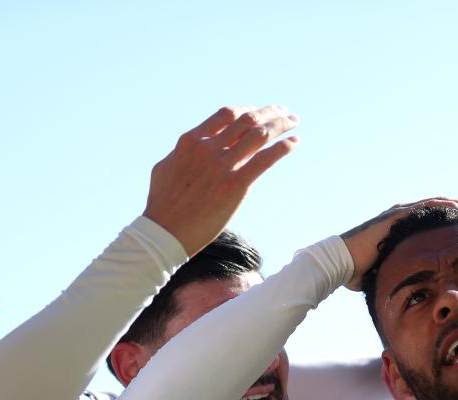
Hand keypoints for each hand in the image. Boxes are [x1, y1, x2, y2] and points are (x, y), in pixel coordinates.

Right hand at [144, 105, 298, 254]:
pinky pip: (265, 159)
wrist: (165, 232)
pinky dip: (283, 148)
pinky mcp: (235, 185)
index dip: (246, 110)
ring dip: (280, 125)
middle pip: (247, 119)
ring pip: (259, 134)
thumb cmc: (162, 205)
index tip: (258, 112)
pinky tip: (295, 143)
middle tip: (285, 112)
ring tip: (294, 122)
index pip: (226, 115)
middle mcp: (208, 147)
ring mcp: (222, 165)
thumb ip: (182, 154)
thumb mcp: (165, 167)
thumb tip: (190, 148)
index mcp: (191, 140)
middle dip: (269, 113)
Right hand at [341, 198, 457, 290]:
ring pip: (433, 204)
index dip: (446, 223)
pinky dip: (445, 207)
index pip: (427, 221)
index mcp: (397, 228)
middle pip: (434, 208)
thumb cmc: (357, 272)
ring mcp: (397, 214)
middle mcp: (398, 216)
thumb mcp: (383, 272)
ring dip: (454, 205)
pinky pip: (426, 207)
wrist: (340, 263)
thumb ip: (393, 275)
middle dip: (455, 211)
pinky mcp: (396, 216)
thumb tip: (401, 293)